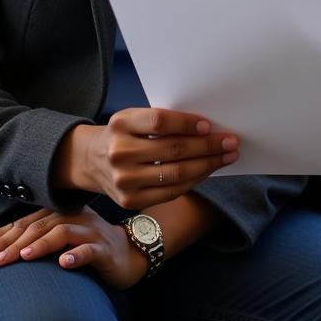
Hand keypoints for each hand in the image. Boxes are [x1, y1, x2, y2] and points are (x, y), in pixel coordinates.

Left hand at [0, 206, 147, 289]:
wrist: (131, 251)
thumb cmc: (92, 244)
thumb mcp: (66, 235)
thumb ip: (43, 233)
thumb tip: (5, 241)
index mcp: (65, 213)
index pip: (30, 221)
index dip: (5, 233)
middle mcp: (77, 218)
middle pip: (43, 225)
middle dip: (15, 241)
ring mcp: (92, 232)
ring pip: (65, 233)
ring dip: (43, 244)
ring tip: (23, 256)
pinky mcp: (106, 250)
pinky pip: (91, 250)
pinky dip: (77, 255)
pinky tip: (64, 262)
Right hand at [54, 107, 238, 209]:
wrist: (90, 160)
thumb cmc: (125, 134)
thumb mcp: (134, 119)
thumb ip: (163, 121)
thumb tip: (208, 127)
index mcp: (121, 124)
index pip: (160, 122)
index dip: (187, 123)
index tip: (209, 125)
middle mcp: (119, 152)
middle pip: (173, 150)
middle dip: (208, 146)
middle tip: (231, 141)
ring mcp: (123, 180)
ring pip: (176, 174)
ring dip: (207, 165)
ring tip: (227, 156)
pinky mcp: (129, 201)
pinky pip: (170, 192)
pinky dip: (194, 181)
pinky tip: (208, 171)